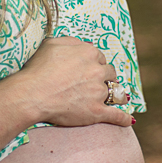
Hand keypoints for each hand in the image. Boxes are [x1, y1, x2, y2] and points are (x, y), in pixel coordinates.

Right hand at [17, 35, 132, 127]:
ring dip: (116, 95)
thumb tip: (85, 45)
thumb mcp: (52, 43)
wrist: (32, 94)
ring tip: (118, 98)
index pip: (100, 58)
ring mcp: (98, 92)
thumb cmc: (38, 69)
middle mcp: (97, 71)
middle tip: (99, 83)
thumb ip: (71, 42)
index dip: (95, 64)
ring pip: (115, 93)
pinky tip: (129, 121)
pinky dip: (124, 119)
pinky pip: (116, 115)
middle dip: (106, 78)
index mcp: (89, 53)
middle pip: (110, 73)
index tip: (90, 69)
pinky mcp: (96, 112)